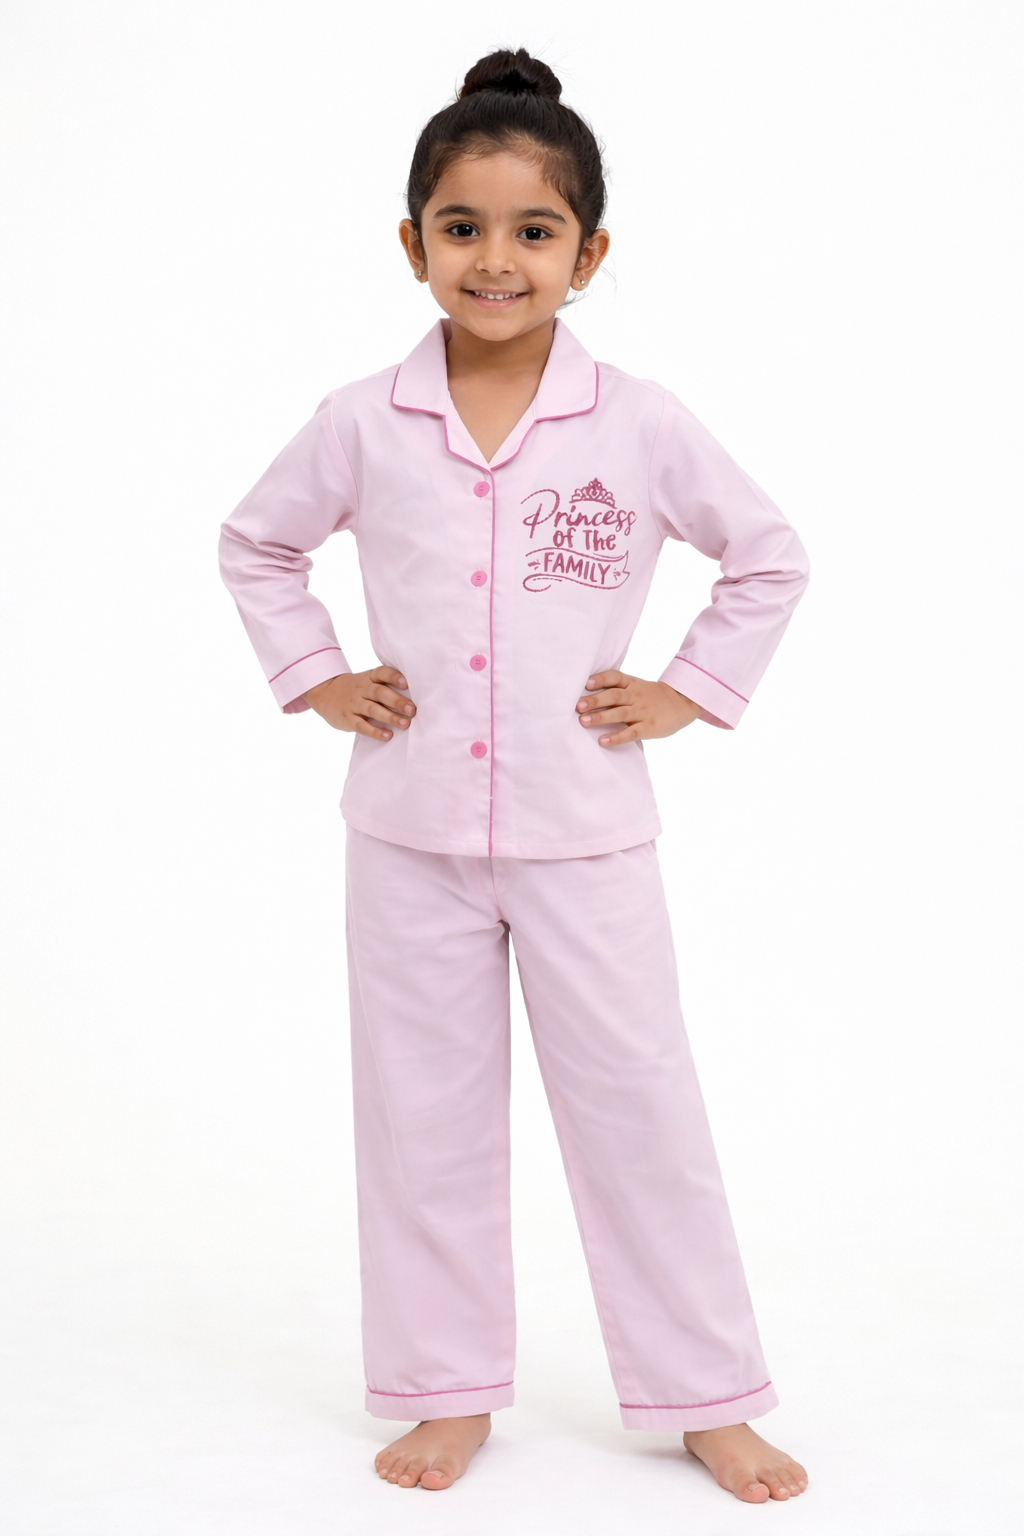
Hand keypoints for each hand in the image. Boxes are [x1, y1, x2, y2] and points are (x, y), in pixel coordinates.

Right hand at [303, 666, 415, 740]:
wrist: (325, 693)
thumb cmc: (356, 689)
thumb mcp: (367, 680)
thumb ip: (385, 685)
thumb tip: (414, 695)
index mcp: (369, 677)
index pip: (382, 673)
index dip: (394, 677)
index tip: (406, 683)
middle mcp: (362, 689)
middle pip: (380, 693)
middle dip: (397, 701)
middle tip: (412, 710)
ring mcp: (353, 704)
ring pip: (373, 710)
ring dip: (390, 717)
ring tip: (405, 723)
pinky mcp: (348, 719)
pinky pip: (362, 725)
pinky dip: (375, 731)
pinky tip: (387, 735)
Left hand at [576, 670, 699, 746]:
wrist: (682, 703)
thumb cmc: (652, 696)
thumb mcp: (637, 687)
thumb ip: (617, 689)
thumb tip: (587, 695)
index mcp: (632, 684)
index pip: (615, 677)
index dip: (601, 679)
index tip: (586, 683)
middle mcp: (636, 696)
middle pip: (614, 696)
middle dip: (595, 700)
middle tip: (578, 706)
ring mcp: (643, 712)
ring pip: (620, 713)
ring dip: (601, 717)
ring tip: (584, 722)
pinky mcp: (649, 727)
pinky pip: (631, 732)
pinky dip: (617, 737)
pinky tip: (603, 741)